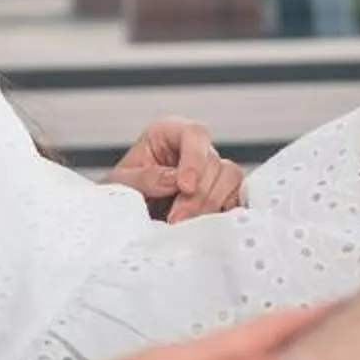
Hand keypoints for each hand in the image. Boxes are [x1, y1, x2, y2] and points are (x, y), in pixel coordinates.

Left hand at [105, 116, 245, 221]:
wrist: (127, 216)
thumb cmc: (124, 191)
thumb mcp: (122, 182)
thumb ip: (145, 178)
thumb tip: (172, 180)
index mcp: (168, 134)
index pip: (193, 133)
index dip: (194, 160)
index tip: (185, 187)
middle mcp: (193, 149)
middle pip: (213, 161)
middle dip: (197, 195)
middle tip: (177, 219)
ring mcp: (210, 172)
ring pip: (231, 178)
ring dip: (211, 205)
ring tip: (187, 225)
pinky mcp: (222, 194)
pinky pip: (237, 198)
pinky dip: (225, 212)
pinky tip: (206, 225)